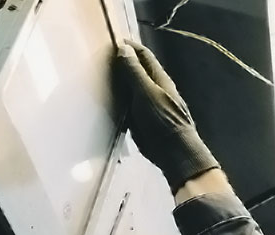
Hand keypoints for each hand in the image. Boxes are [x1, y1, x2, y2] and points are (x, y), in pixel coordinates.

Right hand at [114, 40, 219, 192]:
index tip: (111, 41)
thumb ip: (134, 72)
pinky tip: (108, 101)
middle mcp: (155, 89)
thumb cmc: (163, 121)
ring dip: (118, 83)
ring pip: (132, 88)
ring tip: (100, 78)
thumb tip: (123, 49)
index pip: (143, 55)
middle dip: (121, 63)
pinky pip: (129, 105)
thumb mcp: (146, 93)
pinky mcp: (144, 120)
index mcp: (159, 78)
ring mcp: (150, 105)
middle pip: (137, 70)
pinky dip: (119, 100)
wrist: (174, 153)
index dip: (128, 46)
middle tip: (100, 59)